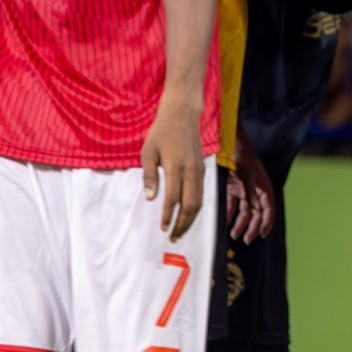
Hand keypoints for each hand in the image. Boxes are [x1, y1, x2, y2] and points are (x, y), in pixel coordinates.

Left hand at [140, 95, 205, 240]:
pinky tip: (188, 215)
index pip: (172, 199)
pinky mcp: (203, 169)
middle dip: (181, 224)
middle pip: (190, 206)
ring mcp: (199, 171)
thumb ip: (149, 176)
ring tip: (180, 231)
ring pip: (199, 202)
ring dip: (190, 219)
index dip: (167, 216)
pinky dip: (196, 208)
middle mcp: (191, 171)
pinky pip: (202, 194)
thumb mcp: (148, 151)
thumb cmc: (161, 132)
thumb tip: (150, 198)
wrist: (182, 114)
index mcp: (175, 167)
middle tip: (172, 237)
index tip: (162, 228)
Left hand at [225, 145, 275, 243]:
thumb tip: (254, 211)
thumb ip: (249, 195)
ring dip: (239, 222)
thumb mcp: (245, 176)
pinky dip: (229, 213)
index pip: (268, 207)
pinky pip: (232, 203)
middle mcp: (254, 187)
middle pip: (256, 211)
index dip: (267, 221)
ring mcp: (242, 186)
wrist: (225, 138)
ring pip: (243, 209)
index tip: (262, 234)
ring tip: (233, 235)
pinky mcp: (230, 185)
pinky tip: (225, 222)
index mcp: (262, 184)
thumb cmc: (239, 154)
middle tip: (246, 240)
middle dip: (252, 226)